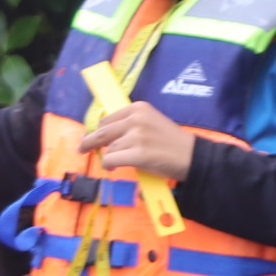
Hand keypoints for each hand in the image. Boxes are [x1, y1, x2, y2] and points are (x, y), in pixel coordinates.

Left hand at [79, 102, 193, 181]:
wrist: (193, 156)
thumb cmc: (172, 142)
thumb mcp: (151, 123)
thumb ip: (130, 124)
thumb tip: (102, 133)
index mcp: (138, 108)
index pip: (107, 119)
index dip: (100, 130)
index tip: (94, 135)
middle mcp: (136, 119)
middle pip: (102, 132)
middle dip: (89, 141)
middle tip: (82, 148)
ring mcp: (137, 136)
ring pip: (108, 148)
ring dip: (109, 157)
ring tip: (116, 162)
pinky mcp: (138, 154)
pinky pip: (111, 160)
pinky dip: (110, 165)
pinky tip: (113, 167)